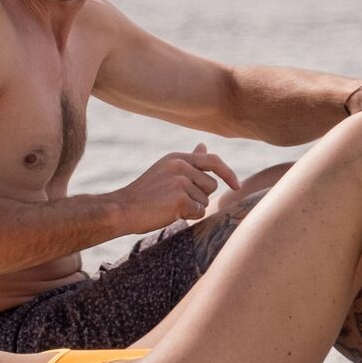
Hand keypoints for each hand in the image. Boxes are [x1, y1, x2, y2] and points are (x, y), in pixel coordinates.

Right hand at [111, 143, 241, 233]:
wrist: (122, 209)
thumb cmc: (144, 194)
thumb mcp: (166, 170)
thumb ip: (188, 160)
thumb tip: (203, 145)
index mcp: (177, 158)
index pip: (213, 160)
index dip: (228, 173)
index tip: (238, 186)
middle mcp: (181, 165)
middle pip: (211, 186)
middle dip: (200, 197)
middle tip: (175, 201)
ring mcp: (181, 181)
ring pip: (205, 201)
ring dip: (192, 209)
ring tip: (169, 206)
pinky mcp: (180, 198)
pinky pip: (198, 212)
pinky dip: (187, 217)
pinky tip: (169, 213)